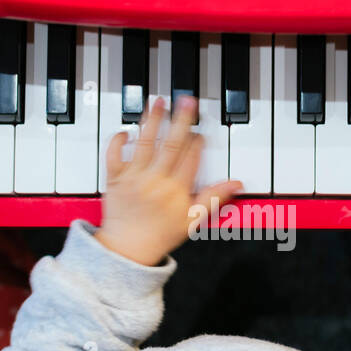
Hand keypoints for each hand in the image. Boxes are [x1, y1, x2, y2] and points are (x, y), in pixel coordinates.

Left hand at [96, 97, 242, 265]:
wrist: (127, 250)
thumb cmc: (159, 236)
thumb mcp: (193, 220)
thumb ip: (214, 198)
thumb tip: (236, 183)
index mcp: (176, 190)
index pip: (190, 158)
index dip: (197, 142)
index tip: (201, 131)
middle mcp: (155, 181)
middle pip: (170, 144)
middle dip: (180, 120)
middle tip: (187, 101)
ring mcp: (133, 178)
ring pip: (144, 143)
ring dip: (152, 120)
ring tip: (159, 102)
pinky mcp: (114, 179)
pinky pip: (114, 155)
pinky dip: (118, 141)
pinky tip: (126, 130)